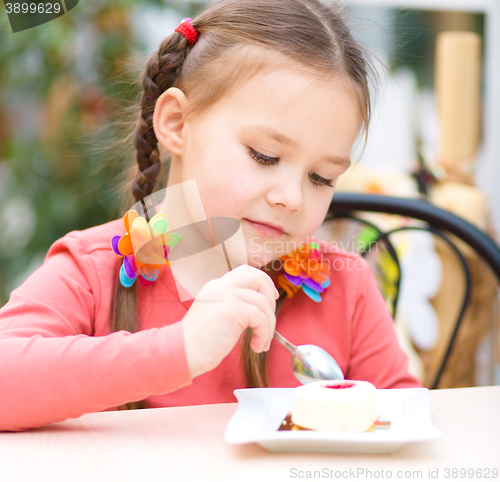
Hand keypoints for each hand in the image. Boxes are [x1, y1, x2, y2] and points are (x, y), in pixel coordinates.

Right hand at [182, 264, 278, 378]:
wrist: (183, 352)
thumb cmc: (199, 342)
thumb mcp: (216, 314)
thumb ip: (233, 305)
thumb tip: (259, 308)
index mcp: (216, 286)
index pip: (245, 271)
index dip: (263, 281)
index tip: (270, 296)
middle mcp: (221, 286)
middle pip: (257, 277)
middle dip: (270, 295)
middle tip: (270, 317)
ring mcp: (227, 295)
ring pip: (263, 302)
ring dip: (269, 325)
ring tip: (261, 343)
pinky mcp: (233, 309)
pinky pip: (261, 318)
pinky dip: (264, 334)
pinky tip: (256, 347)